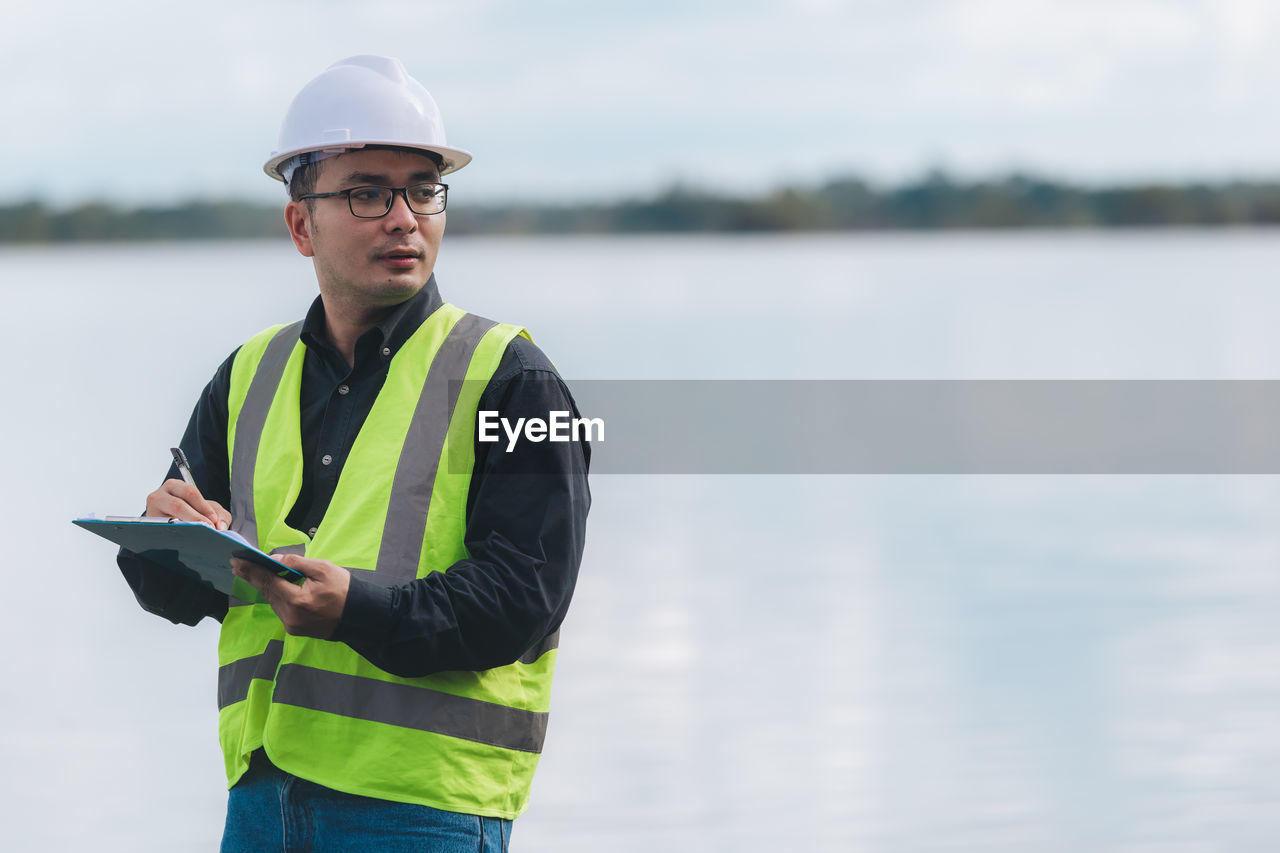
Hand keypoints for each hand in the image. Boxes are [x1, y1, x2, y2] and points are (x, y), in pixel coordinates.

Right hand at [145, 479, 230, 529]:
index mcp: (174, 486)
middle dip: (195, 518)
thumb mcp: (207, 508)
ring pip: (168, 520)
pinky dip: (175, 536)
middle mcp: (159, 496)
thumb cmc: (191, 512)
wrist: (175, 523)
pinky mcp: (148, 527)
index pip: (190, 493)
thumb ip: (219, 514)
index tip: (213, 520)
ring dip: (185, 528)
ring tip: (198, 535)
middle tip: (208, 528)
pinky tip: (185, 540)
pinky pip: (162, 532)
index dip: (203, 506)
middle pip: (177, 505)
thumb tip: (220, 526)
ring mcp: (151, 512)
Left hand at [231, 554, 350, 638]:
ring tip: (253, 573)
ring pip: (272, 601)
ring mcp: (292, 625)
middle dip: (253, 577)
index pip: (268, 581)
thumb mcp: (323, 569)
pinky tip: (273, 586)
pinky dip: (276, 596)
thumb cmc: (344, 590)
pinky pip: (280, 609)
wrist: (359, 615)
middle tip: (238, 565)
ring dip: (264, 587)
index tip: (238, 561)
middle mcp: (290, 616)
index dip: (252, 570)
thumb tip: (275, 560)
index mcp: (297, 600)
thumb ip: (297, 563)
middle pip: (267, 593)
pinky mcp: (295, 629)